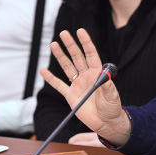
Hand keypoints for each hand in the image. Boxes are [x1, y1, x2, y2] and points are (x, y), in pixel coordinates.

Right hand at [39, 28, 130, 146]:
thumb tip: (104, 75)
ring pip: (67, 67)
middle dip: (70, 45)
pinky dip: (51, 79)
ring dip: (60, 56)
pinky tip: (43, 70)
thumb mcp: (112, 96)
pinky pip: (59, 85)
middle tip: (64, 33)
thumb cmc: (112, 108)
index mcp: (97, 73)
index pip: (91, 54)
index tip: (80, 31)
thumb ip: (107, 86)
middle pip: (77, 57)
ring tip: (54, 44)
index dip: (86, 43)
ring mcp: (78, 85)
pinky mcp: (70, 96)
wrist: (106, 123)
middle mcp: (87, 76)